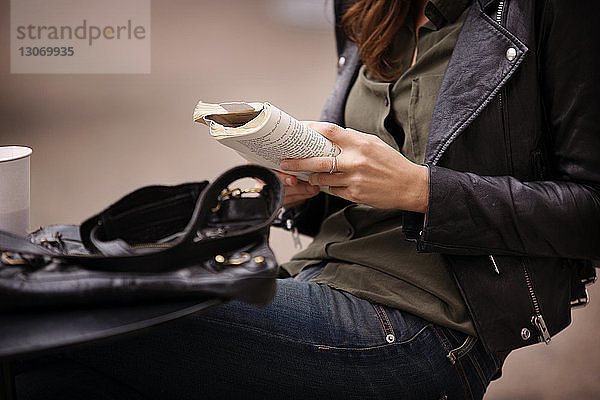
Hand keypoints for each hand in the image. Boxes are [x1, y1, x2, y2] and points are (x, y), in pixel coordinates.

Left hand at [280, 122, 428, 212]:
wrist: (410, 185)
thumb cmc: (391, 163)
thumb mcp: (373, 143)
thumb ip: (351, 139)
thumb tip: (328, 136)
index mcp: (360, 143)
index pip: (328, 132)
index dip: (309, 130)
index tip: (297, 132)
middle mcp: (355, 160)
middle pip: (317, 160)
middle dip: (297, 162)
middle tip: (284, 162)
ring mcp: (354, 179)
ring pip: (321, 178)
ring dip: (311, 177)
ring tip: (306, 175)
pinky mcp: (355, 194)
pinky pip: (333, 190)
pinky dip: (327, 187)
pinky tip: (327, 184)